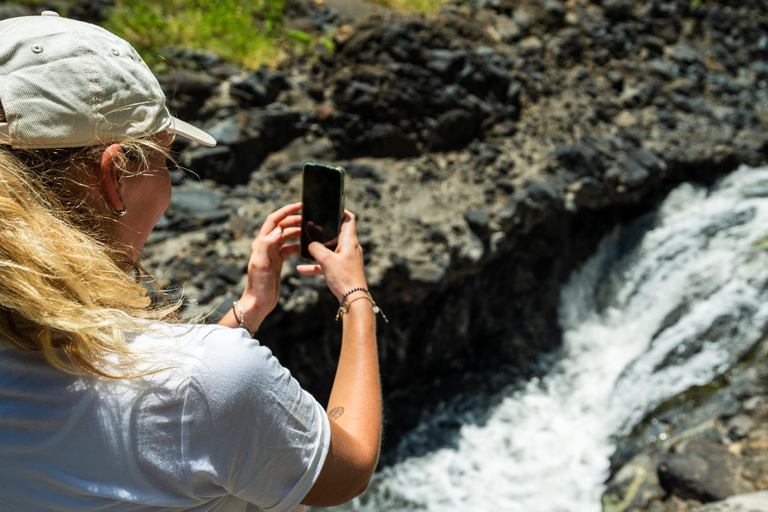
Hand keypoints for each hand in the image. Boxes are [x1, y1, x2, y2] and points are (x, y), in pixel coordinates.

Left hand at [239, 202, 301, 330]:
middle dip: (294, 219)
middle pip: (281, 226)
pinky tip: (305, 247)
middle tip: (309, 218)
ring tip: (310, 230)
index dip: (285, 211)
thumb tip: (279, 229)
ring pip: (286, 236)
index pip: (273, 220)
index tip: (300, 205)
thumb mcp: (261, 264)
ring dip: (297, 231)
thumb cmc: (258, 285)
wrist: (258, 302)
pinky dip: (297, 245)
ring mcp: (272, 253)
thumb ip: (267, 244)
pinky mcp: (277, 262)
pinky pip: (289, 248)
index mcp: (261, 243)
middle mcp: (265, 245)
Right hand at [297, 210, 366, 300]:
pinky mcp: (342, 270)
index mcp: (349, 240)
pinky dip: (316, 265)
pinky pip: (327, 264)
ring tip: (305, 245)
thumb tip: (310, 244)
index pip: (349, 218)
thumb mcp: (326, 260)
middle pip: (337, 232)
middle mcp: (349, 248)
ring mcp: (346, 259)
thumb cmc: (344, 278)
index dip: (341, 210)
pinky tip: (301, 268)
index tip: (330, 207)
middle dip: (324, 229)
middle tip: (311, 225)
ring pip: (330, 249)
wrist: (353, 300)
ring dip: (318, 248)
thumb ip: (315, 248)